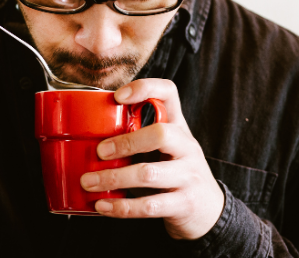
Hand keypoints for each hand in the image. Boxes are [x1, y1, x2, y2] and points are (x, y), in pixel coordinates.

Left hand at [79, 79, 224, 239]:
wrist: (209, 210)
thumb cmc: (176, 173)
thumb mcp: (167, 148)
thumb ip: (140, 137)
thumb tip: (91, 134)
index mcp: (179, 127)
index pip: (169, 93)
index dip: (144, 88)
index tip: (117, 97)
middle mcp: (187, 147)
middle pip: (161, 134)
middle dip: (125, 142)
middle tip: (99, 152)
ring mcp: (189, 176)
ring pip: (149, 174)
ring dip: (113, 178)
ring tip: (88, 182)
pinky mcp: (184, 204)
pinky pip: (149, 206)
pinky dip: (121, 207)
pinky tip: (102, 206)